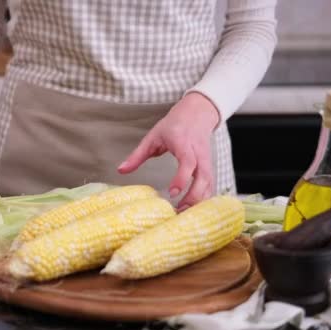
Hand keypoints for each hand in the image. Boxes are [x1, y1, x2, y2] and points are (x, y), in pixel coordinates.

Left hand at [118, 92, 219, 210]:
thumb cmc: (174, 125)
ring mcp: (207, 161)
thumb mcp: (153, 136)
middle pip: (203, 177)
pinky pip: (210, 185)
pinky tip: (192, 210)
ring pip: (209, 183)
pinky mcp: (210, 167)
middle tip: (178, 211)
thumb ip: (137, 155)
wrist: (197, 114)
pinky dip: (204, 199)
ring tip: (183, 215)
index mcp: (184, 143)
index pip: (188, 162)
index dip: (182, 178)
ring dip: (199, 201)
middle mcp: (199, 153)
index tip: (171, 193)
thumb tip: (120, 170)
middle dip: (193, 196)